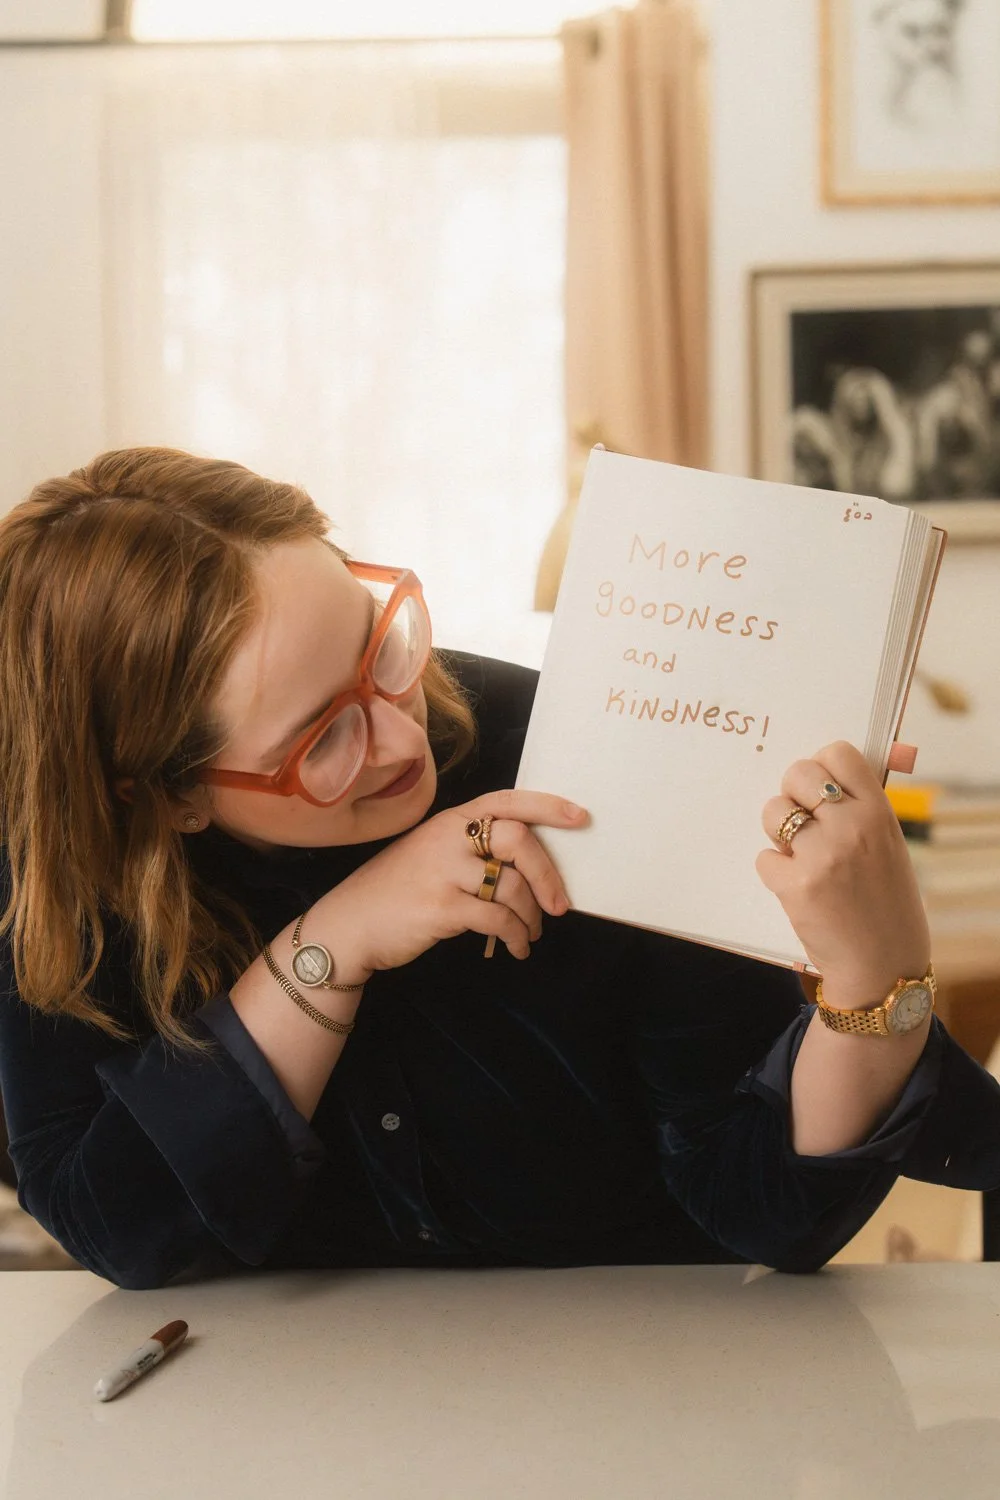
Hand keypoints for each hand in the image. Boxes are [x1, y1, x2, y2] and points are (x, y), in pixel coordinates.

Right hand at [330, 789, 585, 971]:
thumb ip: (474, 851)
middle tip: (560, 905)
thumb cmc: (398, 891)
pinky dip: (516, 937)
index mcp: (451, 822)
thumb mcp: (432, 855)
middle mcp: (448, 839)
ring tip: (531, 933)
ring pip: (512, 886)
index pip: (507, 801)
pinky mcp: (441, 907)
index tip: (580, 818)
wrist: (350, 924)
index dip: (547, 806)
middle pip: (518, 840)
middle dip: (548, 875)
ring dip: (531, 916)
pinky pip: (497, 920)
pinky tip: (517, 948)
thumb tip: (532, 868)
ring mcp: (443, 872)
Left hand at [755, 742, 929, 1007]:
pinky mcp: (795, 885)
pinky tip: (798, 887)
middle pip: (797, 774)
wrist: (884, 967)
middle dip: (792, 794)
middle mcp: (851, 828)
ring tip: (801, 856)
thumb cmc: (886, 902)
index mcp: (879, 813)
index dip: (823, 766)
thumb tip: (876, 752)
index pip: (839, 754)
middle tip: (803, 821)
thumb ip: (868, 804)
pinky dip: (774, 871)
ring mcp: (822, 856)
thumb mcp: (889, 846)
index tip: (821, 789)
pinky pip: (764, 857)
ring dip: (778, 832)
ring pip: (773, 812)